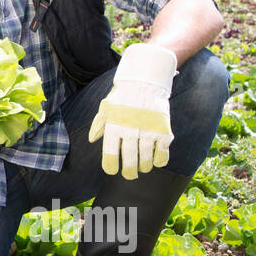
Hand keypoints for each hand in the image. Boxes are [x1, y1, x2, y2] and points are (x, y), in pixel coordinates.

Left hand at [87, 44, 176, 179]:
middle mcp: (130, 129)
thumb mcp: (107, 107)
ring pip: (146, 158)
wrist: (145, 80)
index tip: (112, 171)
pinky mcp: (163, 129)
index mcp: (114, 125)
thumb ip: (99, 124)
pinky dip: (160, 160)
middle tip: (129, 175)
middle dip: (129, 171)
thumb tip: (92, 140)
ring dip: (144, 166)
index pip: (110, 152)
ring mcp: (148, 130)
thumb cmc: (123, 96)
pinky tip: (156, 161)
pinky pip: (162, 152)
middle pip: (130, 159)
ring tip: (142, 167)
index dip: (111, 165)